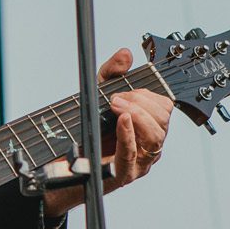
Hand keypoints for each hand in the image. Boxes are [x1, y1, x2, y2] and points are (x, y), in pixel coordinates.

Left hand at [43, 46, 173, 216]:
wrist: (63, 163)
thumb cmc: (86, 132)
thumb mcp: (97, 95)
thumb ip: (112, 73)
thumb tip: (126, 54)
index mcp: (148, 128)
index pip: (166, 108)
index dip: (149, 95)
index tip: (127, 90)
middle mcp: (149, 146)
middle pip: (163, 121)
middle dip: (142, 103)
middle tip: (118, 98)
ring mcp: (139, 162)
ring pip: (155, 137)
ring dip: (137, 115)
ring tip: (116, 106)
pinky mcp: (123, 174)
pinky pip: (133, 153)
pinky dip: (128, 134)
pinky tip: (122, 120)